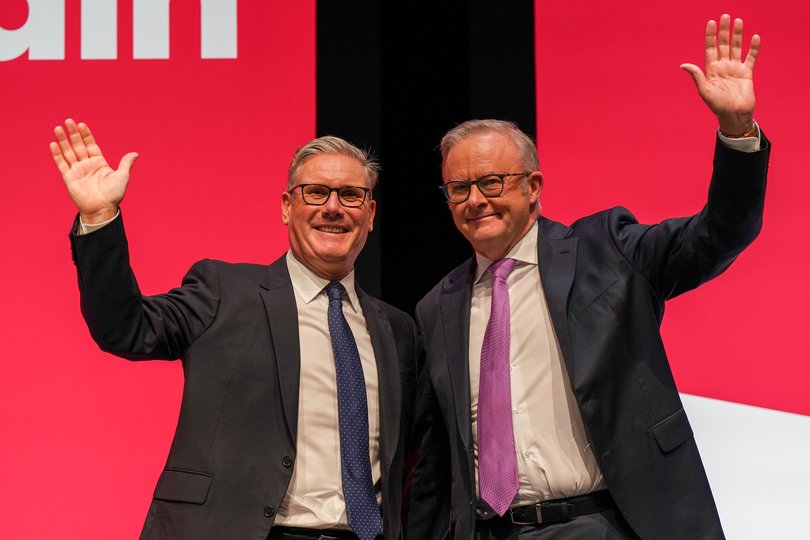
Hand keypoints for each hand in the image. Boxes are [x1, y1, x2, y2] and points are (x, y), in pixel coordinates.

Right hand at [50, 119, 137, 223]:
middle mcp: (87, 164)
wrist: (102, 209)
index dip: (86, 135)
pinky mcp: (69, 178)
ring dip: (63, 141)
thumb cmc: (114, 195)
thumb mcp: (122, 176)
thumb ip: (126, 163)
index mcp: (99, 162)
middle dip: (73, 133)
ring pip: (68, 152)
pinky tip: (53, 144)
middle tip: (68, 120)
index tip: (81, 124)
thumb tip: (135, 153)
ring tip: (58, 128)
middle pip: (78, 145)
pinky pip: (62, 164)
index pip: (90, 144)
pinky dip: (57, 154)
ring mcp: (77, 170)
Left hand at [680, 14, 759, 135]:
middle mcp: (723, 67)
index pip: (710, 48)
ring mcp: (735, 69)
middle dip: (724, 31)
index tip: (711, 22)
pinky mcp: (747, 73)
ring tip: (738, 21)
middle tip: (725, 16)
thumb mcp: (704, 90)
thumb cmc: (717, 106)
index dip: (710, 36)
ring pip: (736, 47)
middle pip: (723, 44)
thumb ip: (696, 76)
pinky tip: (755, 37)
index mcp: (711, 70)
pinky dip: (753, 48)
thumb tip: (683, 65)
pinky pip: (751, 57)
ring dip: (738, 34)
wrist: (734, 115)